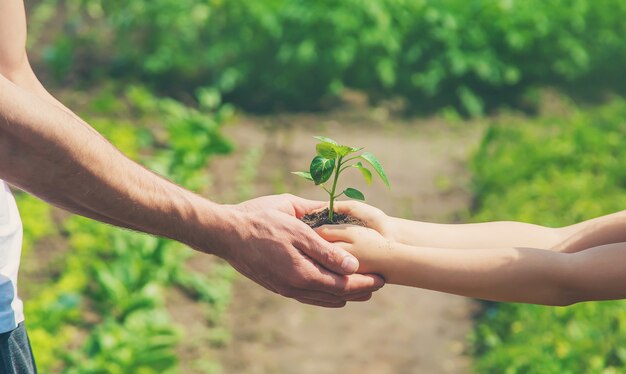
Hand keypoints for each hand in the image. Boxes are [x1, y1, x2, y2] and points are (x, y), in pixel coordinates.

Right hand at [217, 194, 384, 307]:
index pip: (344, 285)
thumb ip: (325, 248)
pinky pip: (308, 296)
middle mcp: (295, 287)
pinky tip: (332, 291)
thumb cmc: (262, 221)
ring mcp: (285, 288)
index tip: (383, 278)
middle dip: (360, 290)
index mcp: (303, 273)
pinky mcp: (277, 285)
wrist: (227, 232)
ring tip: (361, 289)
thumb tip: (352, 265)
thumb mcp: (297, 228)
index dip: (366, 282)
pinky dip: (326, 295)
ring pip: (323, 299)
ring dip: (344, 295)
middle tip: (379, 283)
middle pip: (336, 296)